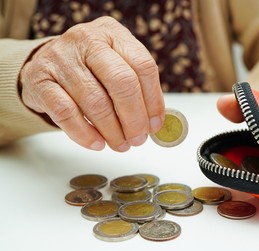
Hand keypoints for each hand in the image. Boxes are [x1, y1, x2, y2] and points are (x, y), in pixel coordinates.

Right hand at [20, 16, 164, 151]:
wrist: (46, 66)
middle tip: (138, 139)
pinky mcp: (38, 78)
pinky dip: (85, 134)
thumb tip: (156, 124)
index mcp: (112, 33)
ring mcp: (60, 57)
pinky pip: (66, 113)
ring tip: (121, 145)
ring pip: (95, 101)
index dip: (154, 100)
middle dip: (134, 118)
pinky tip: (97, 144)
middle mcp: (87, 39)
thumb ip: (137, 90)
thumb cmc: (90, 70)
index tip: (155, 125)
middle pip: (121, 82)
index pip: (143, 66)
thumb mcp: (116, 67)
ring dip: (112, 131)